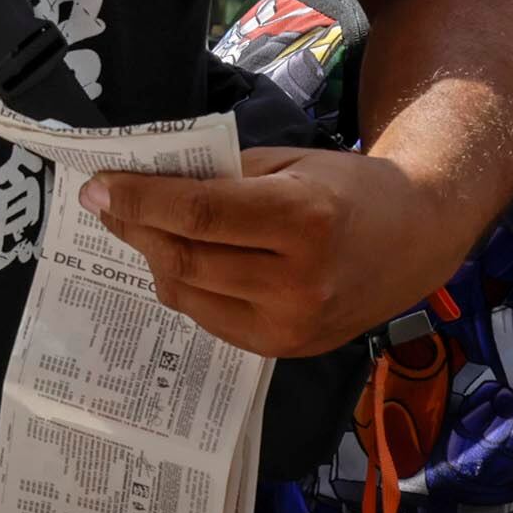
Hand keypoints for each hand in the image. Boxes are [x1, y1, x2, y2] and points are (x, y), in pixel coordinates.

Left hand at [82, 145, 470, 357]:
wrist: (416, 238)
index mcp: (303, 219)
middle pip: (184, 258)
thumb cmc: (347, 189)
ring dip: (153, 260)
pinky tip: (179, 261)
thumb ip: (218, 176)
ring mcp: (293, 324)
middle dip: (135, 229)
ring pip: (188, 294)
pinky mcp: (287, 349)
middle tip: (106, 204)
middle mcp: (298, 280)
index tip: (97, 186)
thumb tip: (141, 186)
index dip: (138, 201)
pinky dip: (184, 289)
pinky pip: (209, 319)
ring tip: (139, 230)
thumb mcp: (287, 163)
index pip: (197, 214)